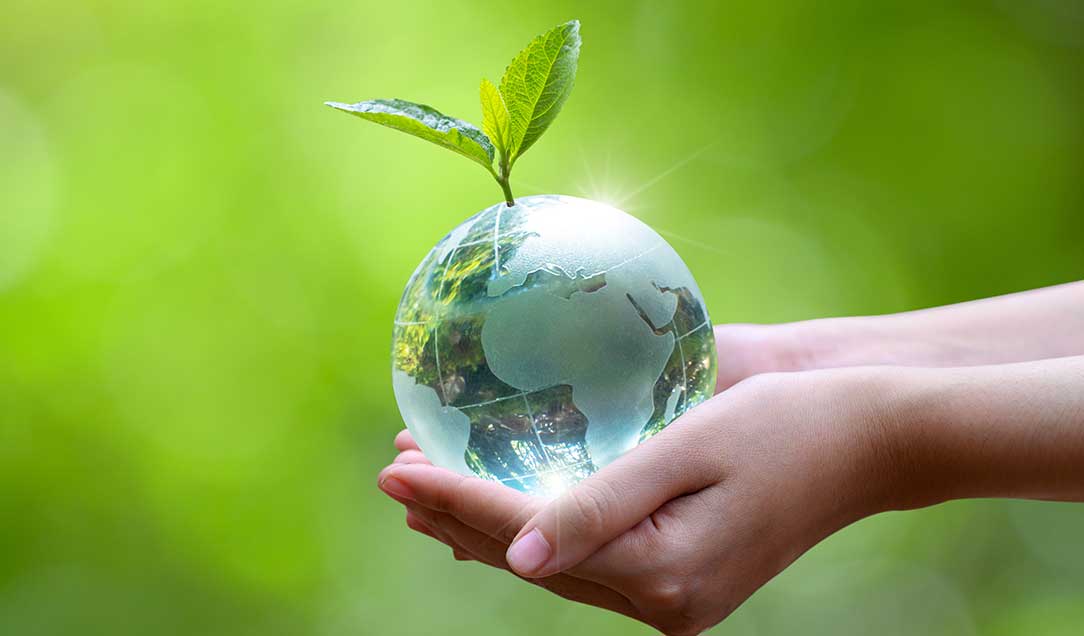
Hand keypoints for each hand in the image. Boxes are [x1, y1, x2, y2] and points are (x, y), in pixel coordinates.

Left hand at [379, 367, 903, 634]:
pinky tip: (503, 517)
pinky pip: (591, 560)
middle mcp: (664, 598)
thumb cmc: (787, 425)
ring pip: (555, 563)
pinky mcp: (686, 575)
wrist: (871, 439)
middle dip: (457, 516)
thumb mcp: (688, 451)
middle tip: (392, 476)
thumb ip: (599, 506)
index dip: (456, 500)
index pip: (527, 536)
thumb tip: (513, 554)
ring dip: (489, 526)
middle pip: (531, 557)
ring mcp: (676, 594)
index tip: (396, 467)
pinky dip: (538, 532)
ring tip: (425, 494)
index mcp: (662, 571)